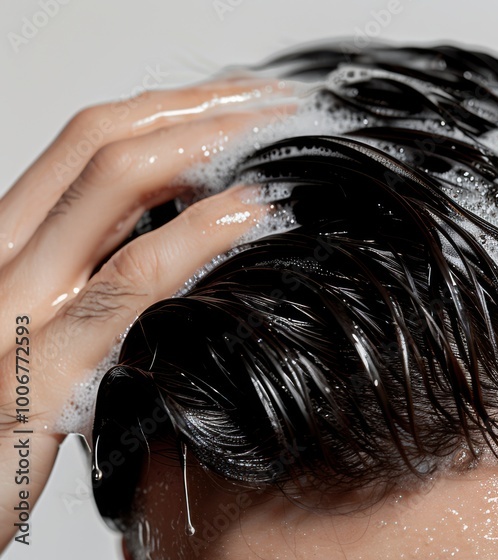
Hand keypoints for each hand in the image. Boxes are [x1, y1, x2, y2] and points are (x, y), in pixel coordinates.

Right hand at [0, 77, 292, 548]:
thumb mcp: (40, 331)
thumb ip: (92, 280)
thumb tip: (177, 233)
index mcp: (7, 248)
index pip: (87, 142)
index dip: (170, 107)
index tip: (241, 99)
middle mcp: (4, 262)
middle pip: (104, 145)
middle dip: (200, 110)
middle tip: (276, 102)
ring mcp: (17, 314)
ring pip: (110, 189)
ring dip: (207, 150)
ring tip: (275, 139)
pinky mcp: (40, 377)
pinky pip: (127, 287)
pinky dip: (196, 239)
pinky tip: (249, 217)